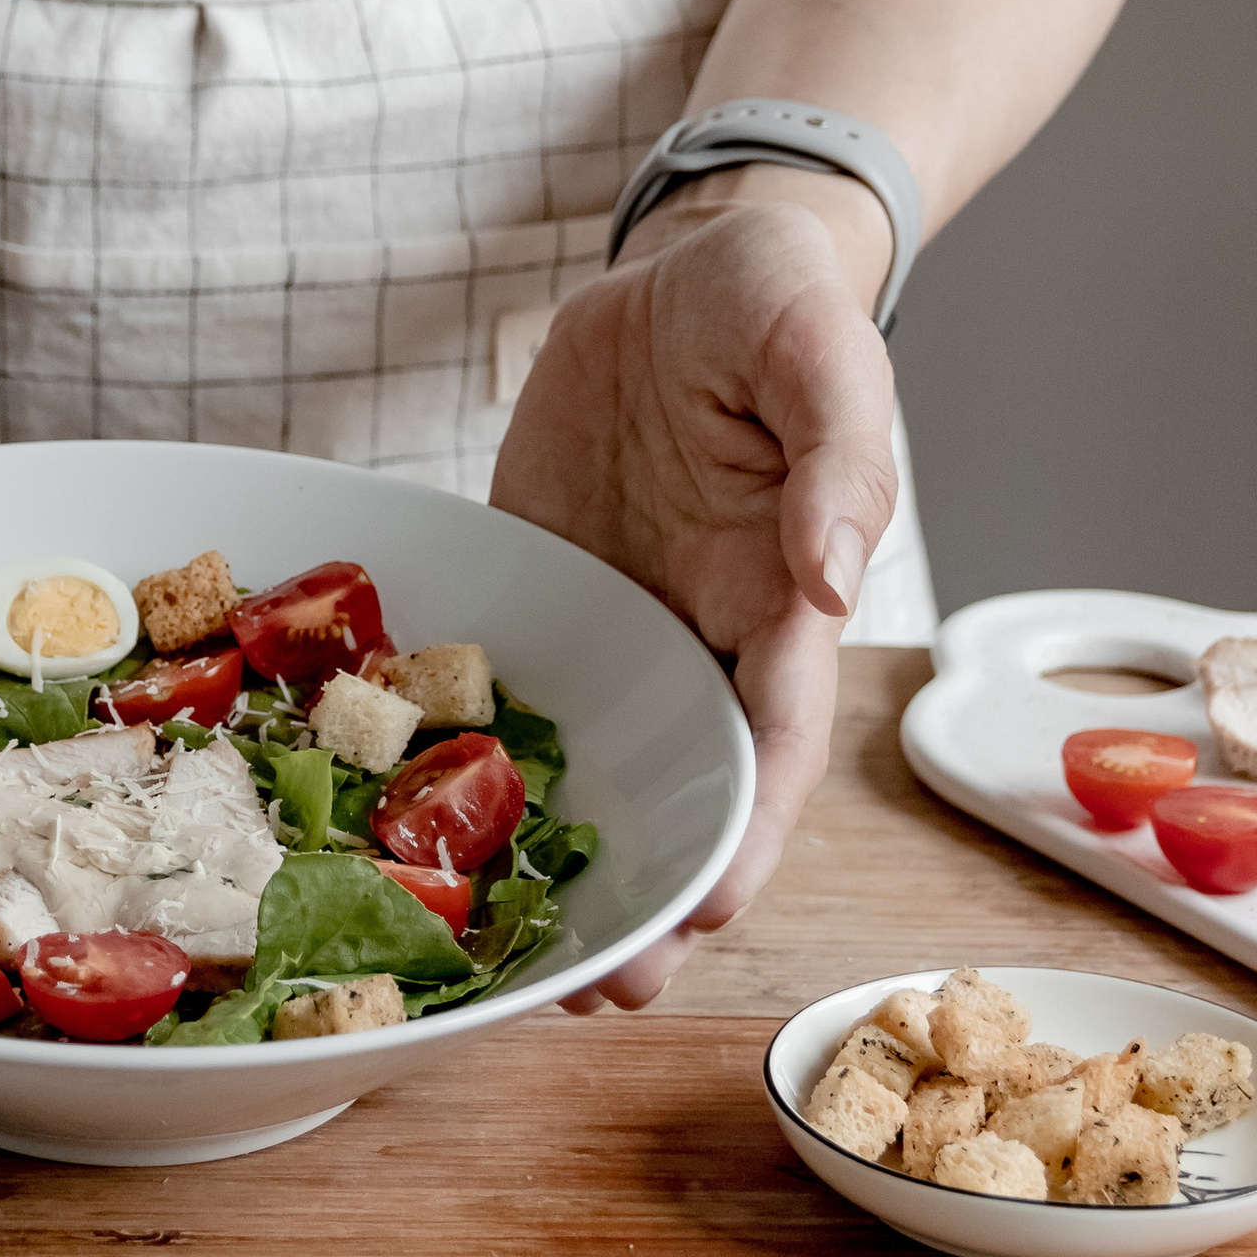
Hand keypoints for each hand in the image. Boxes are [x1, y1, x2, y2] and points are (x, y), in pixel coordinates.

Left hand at [489, 189, 897, 1009]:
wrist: (686, 265)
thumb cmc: (779, 305)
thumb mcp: (821, 355)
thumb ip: (841, 462)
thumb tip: (835, 574)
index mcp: (781, 600)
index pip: (775, 744)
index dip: (745, 834)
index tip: (708, 911)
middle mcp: (698, 638)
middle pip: (684, 794)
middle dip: (652, 900)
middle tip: (600, 992)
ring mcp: (616, 626)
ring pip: (595, 770)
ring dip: (562, 868)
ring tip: (513, 968)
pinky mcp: (541, 595)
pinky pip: (501, 687)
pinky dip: (466, 762)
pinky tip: (414, 832)